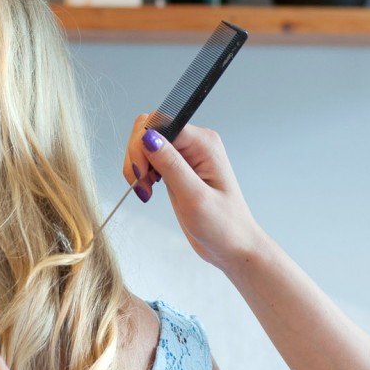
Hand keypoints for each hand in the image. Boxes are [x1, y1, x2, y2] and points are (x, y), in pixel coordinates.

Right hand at [122, 114, 265, 269]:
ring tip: (145, 190)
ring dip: (137, 166)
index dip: (143, 145)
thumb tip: (149, 137)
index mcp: (203, 143)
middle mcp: (194, 144)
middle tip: (142, 184)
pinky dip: (141, 173)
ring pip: (145, 143)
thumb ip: (171, 165)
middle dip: (137, 155)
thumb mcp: (194, 197)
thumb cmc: (223, 225)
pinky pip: (149, 158)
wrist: (232, 246)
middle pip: (148, 129)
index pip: (160, 123)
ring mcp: (185, 155)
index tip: (142, 174)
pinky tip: (148, 189)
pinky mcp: (176, 168)